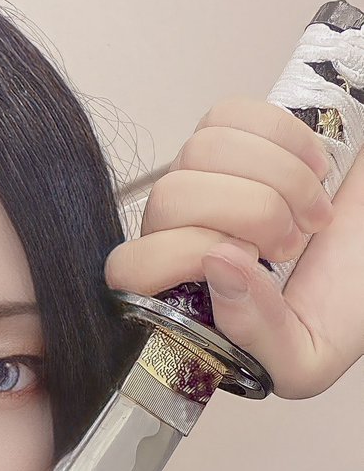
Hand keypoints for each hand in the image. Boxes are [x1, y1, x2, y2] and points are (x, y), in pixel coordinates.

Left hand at [105, 98, 363, 397]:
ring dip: (276, 177)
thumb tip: (218, 264)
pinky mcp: (234, 139)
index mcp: (181, 299)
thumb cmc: (340, 310)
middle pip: (171, 199)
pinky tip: (312, 169)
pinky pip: (229, 115)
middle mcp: (180, 237)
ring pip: (200, 150)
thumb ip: (255, 333)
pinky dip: (284, 137)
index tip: (254, 263)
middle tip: (295, 244)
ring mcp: (203, 183)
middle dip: (249, 213)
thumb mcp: (305, 355)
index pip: (130, 268)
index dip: (184, 257)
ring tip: (312, 214)